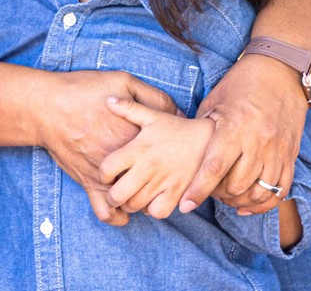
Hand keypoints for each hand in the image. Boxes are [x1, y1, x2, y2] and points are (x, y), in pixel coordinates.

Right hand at [33, 69, 177, 226]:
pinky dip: (116, 216)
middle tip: (159, 172)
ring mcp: (106, 175)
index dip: (173, 153)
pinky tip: (121, 210)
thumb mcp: (123, 81)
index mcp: (136, 135)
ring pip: (134, 201)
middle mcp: (125, 160)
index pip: (168, 154)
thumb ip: (153, 97)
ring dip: (141, 199)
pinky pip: (106, 212)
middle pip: (155, 181)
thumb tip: (178, 113)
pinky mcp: (88, 183)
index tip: (171, 150)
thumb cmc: (83, 90)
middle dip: (160, 180)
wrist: (46, 105)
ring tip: (141, 189)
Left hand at [102, 96, 214, 218]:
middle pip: (118, 195)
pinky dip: (151, 210)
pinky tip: (151, 200)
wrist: (208, 140)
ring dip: (129, 204)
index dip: (102, 175)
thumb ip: (129, 108)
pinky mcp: (177, 194)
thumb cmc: (176, 128)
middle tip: (115, 192)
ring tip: (131, 195)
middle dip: (112, 197)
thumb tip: (107, 99)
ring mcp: (163, 183)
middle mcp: (148, 168)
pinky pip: (157, 212)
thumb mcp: (152, 116)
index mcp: (138, 149)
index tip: (106, 174)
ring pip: (135, 206)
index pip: (107, 168)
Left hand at [181, 53, 306, 215]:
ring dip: (240, 201)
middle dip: (218, 195)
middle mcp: (258, 143)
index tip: (186, 205)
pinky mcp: (291, 156)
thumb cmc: (241, 83)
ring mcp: (277, 152)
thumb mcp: (214, 100)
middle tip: (207, 192)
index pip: (214, 168)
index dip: (198, 190)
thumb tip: (183, 150)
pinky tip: (248, 204)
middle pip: (236, 186)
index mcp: (234, 128)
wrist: (280, 71)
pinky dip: (264, 202)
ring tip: (226, 197)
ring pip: (258, 193)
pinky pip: (280, 190)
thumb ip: (202, 129)